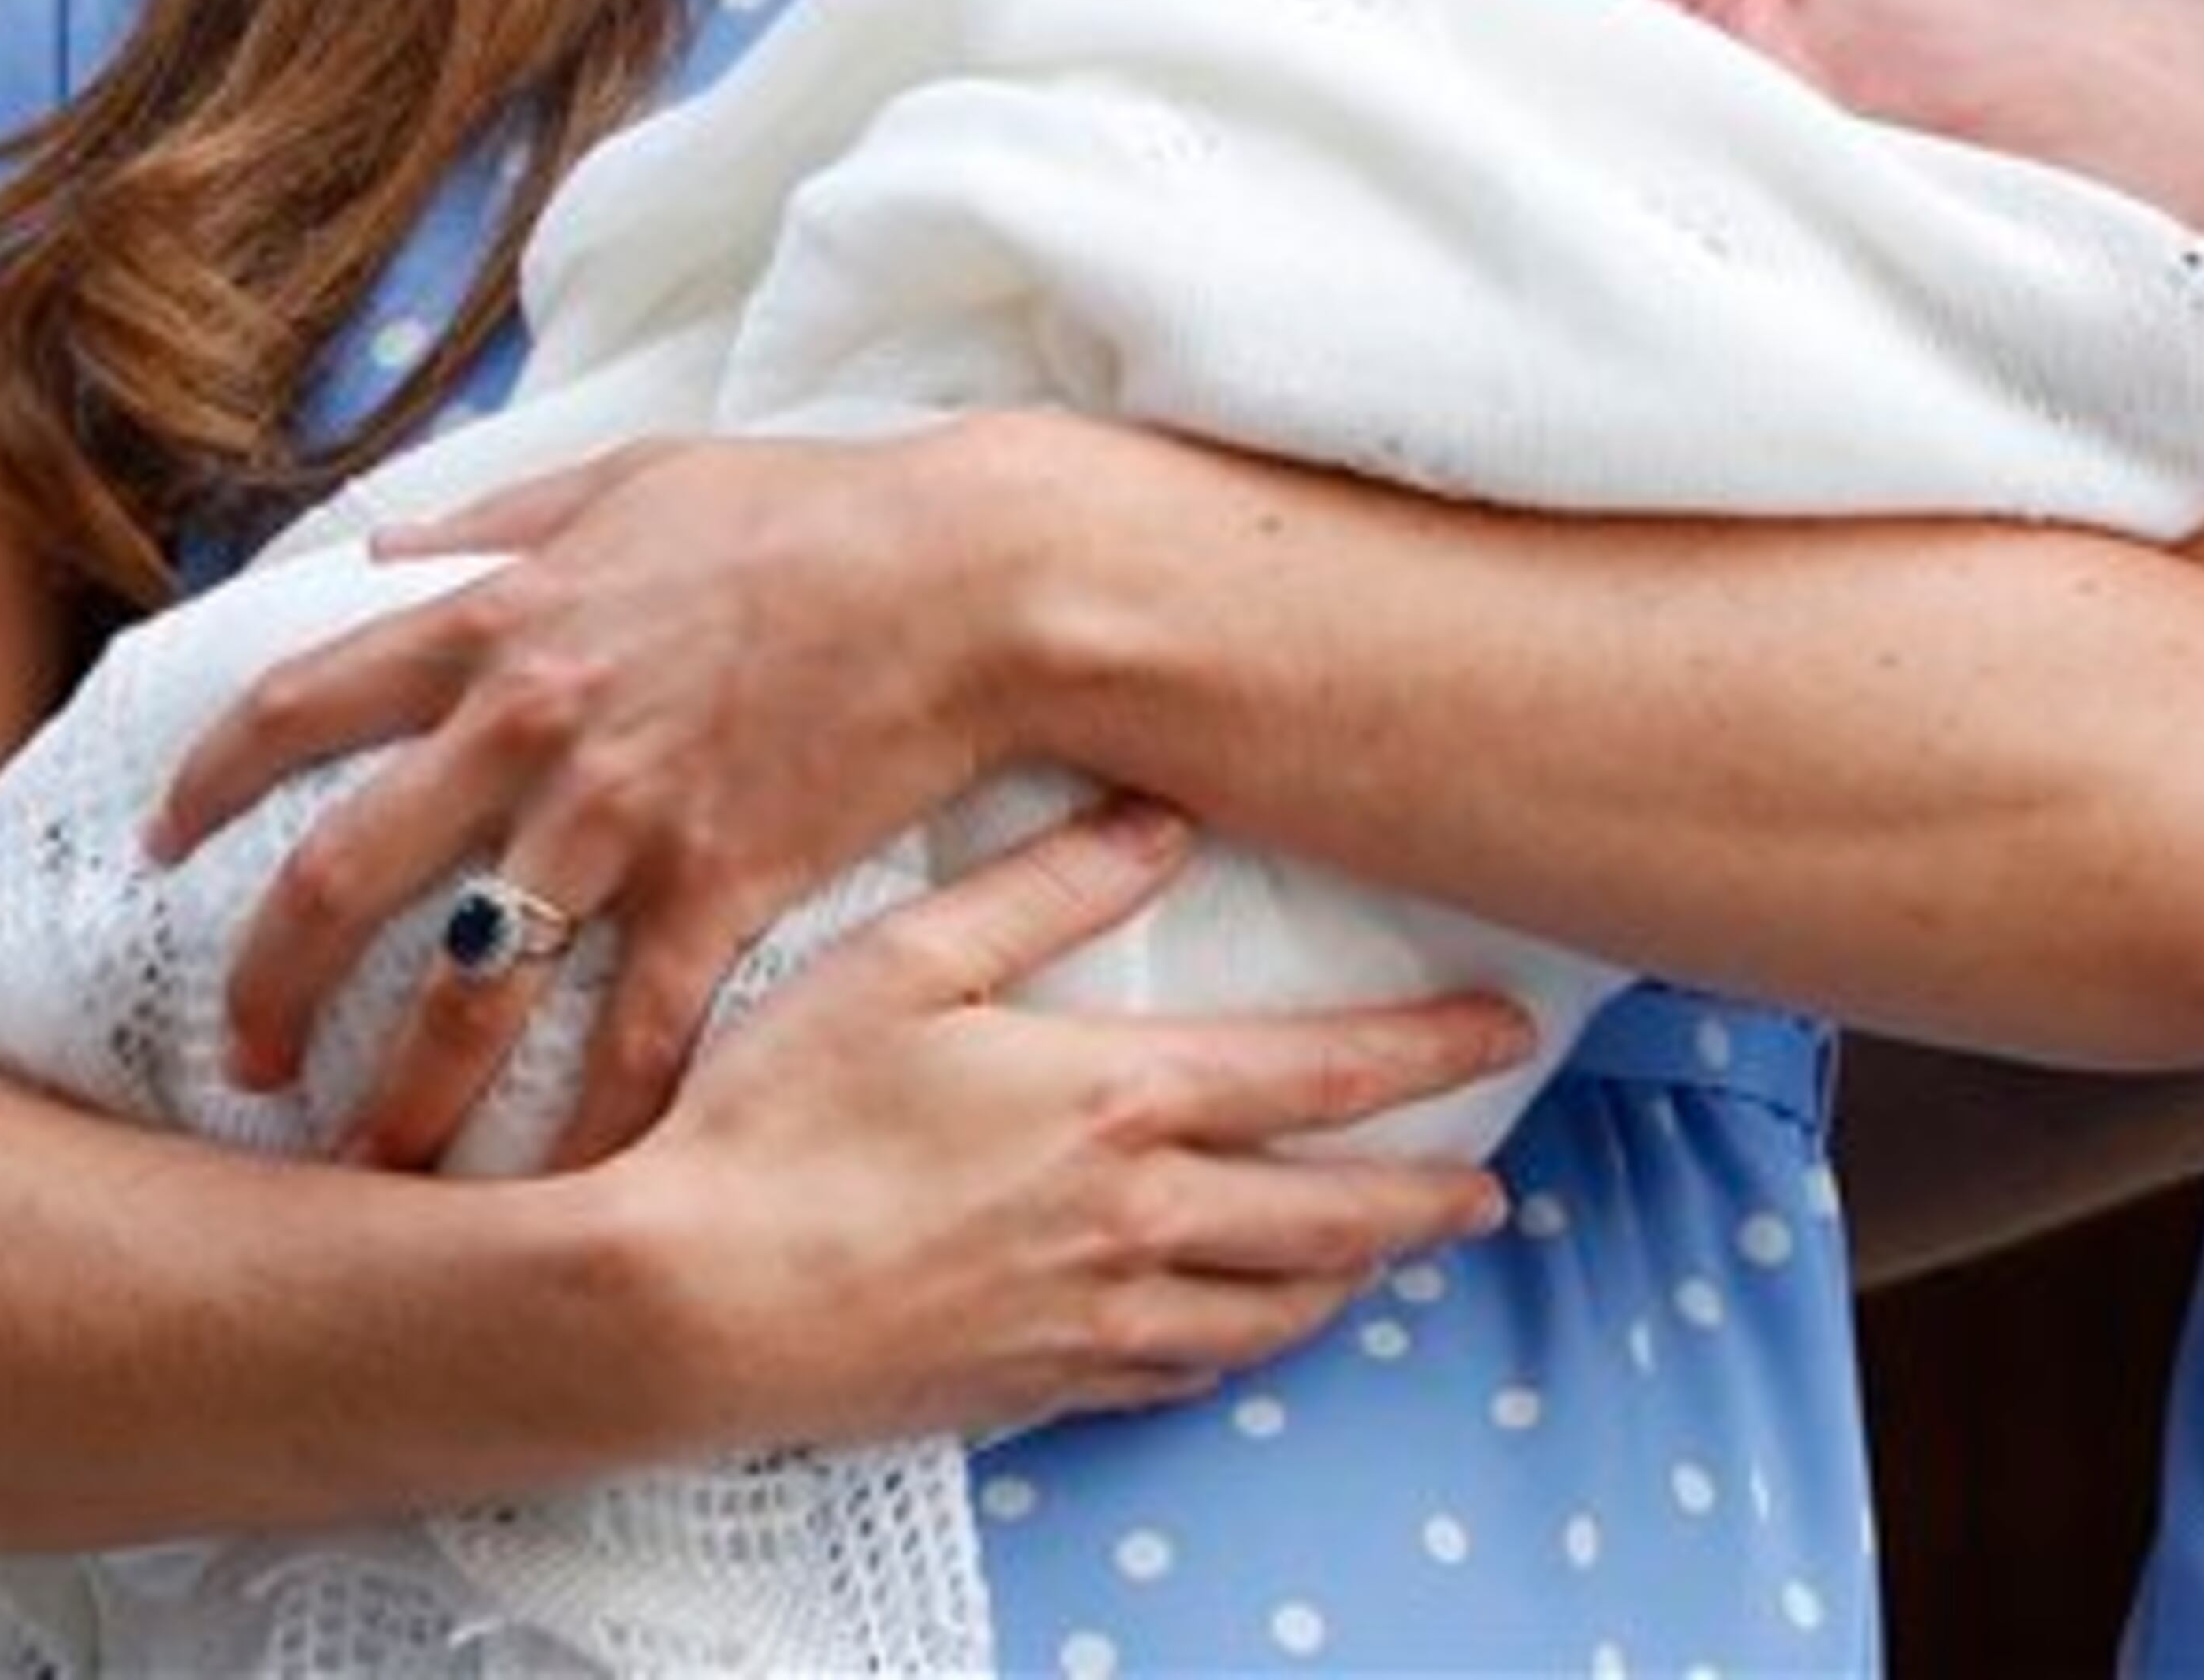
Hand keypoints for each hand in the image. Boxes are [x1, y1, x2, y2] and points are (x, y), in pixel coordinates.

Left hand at [150, 426, 1006, 1164]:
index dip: (203, 783)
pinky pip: (629, 1046)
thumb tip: (378, 546)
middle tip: (241, 1062)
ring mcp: (621, 820)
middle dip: (266, 988)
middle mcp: (531, 727)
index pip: (293, 708)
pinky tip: (551, 1198)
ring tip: (363, 1172)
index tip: (157, 845)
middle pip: (339, 877)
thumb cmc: (801, 512)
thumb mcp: (626, 478)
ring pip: (465, 996)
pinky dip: (585, 1134)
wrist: (962, 577)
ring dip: (399, 1100)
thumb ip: (492, 517)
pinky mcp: (718, 892)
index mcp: (496, 621)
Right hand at [632, 798, 1527, 1439]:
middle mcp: (1134, 1218)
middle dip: (1425, 1195)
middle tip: (1492, 1186)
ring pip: (1274, 1307)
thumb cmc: (783, 1115)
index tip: (1507, 1035)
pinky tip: (1255, 1328)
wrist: (696, 1302)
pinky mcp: (1043, 1384)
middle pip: (1330, 1213)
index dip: (1428, 1054)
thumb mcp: (904, 962)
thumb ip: (1042, 888)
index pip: (1318, 1074)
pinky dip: (1249, 1345)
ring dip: (1354, 1277)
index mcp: (1114, 1100)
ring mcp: (1094, 1316)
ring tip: (1397, 1253)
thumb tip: (1161, 820)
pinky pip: (1188, 1371)